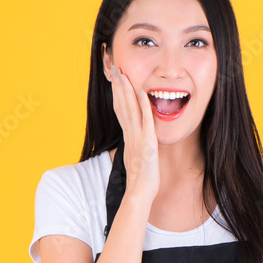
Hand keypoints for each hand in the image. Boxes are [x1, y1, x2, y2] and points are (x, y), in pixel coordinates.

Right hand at [109, 64, 158, 202]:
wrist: (139, 193)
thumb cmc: (141, 180)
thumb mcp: (137, 160)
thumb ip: (136, 148)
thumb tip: (135, 143)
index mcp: (128, 138)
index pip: (120, 112)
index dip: (117, 95)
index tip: (116, 81)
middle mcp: (130, 135)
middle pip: (122, 106)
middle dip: (119, 88)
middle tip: (116, 70)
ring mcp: (137, 138)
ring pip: (130, 110)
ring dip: (127, 91)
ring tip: (124, 75)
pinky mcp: (147, 143)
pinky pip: (145, 121)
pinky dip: (143, 106)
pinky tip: (142, 92)